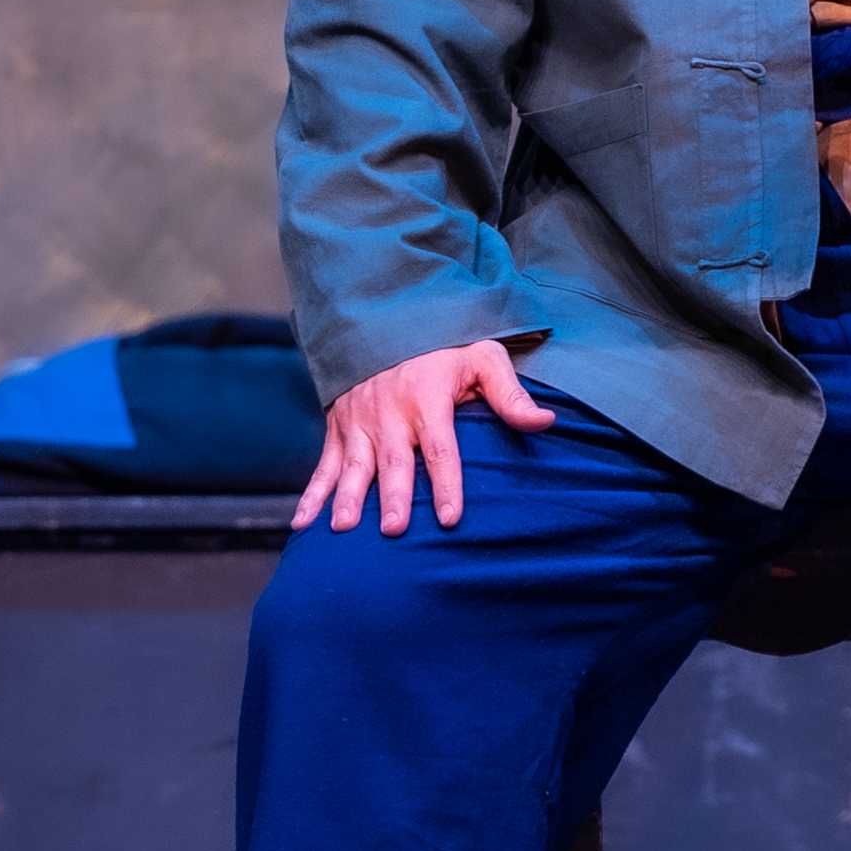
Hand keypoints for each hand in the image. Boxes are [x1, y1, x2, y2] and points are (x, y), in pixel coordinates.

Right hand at [296, 338, 556, 535]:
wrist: (387, 320)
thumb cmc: (446, 348)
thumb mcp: (483, 357)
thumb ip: (510, 394)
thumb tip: (546, 422)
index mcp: (428, 397)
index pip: (440, 447)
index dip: (446, 483)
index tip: (450, 517)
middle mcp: (390, 411)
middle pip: (393, 461)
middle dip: (392, 496)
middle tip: (393, 529)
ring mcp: (359, 421)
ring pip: (354, 465)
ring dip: (348, 498)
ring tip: (344, 529)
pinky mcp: (338, 428)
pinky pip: (324, 465)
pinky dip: (312, 495)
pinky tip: (304, 525)